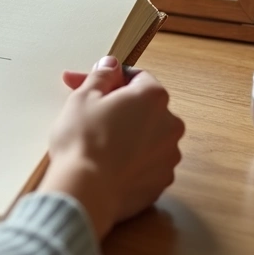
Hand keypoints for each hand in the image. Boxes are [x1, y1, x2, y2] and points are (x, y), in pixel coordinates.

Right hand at [38, 56, 184, 239]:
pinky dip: (131, 161)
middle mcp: (170, 125)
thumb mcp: (83, 97)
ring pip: (147, 137)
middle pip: (145, 108)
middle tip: (90, 114)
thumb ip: (102, 76)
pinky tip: (108, 164)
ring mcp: (169, 156)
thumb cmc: (83, 139)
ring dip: (128, 135)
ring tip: (98, 143)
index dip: (112, 80)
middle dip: (121, 108)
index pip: (138, 77)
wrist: (87, 189)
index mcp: (153, 97)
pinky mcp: (161, 182)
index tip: (90, 86)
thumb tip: (111, 65)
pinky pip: (147, 163)